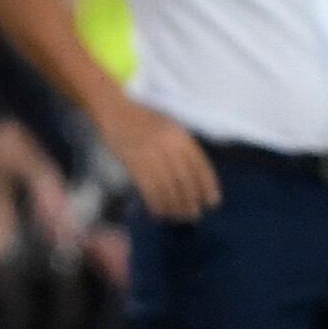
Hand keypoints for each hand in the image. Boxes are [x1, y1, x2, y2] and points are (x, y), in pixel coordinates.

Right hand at [100, 100, 219, 220]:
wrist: (116, 110)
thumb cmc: (146, 120)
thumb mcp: (172, 129)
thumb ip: (184, 150)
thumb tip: (195, 180)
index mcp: (182, 138)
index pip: (201, 167)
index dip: (208, 187)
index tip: (212, 203)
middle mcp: (169, 147)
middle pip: (185, 181)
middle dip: (191, 201)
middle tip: (193, 215)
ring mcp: (150, 155)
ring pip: (167, 188)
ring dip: (174, 206)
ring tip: (178, 217)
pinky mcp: (133, 163)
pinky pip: (148, 188)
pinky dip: (155, 203)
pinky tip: (158, 212)